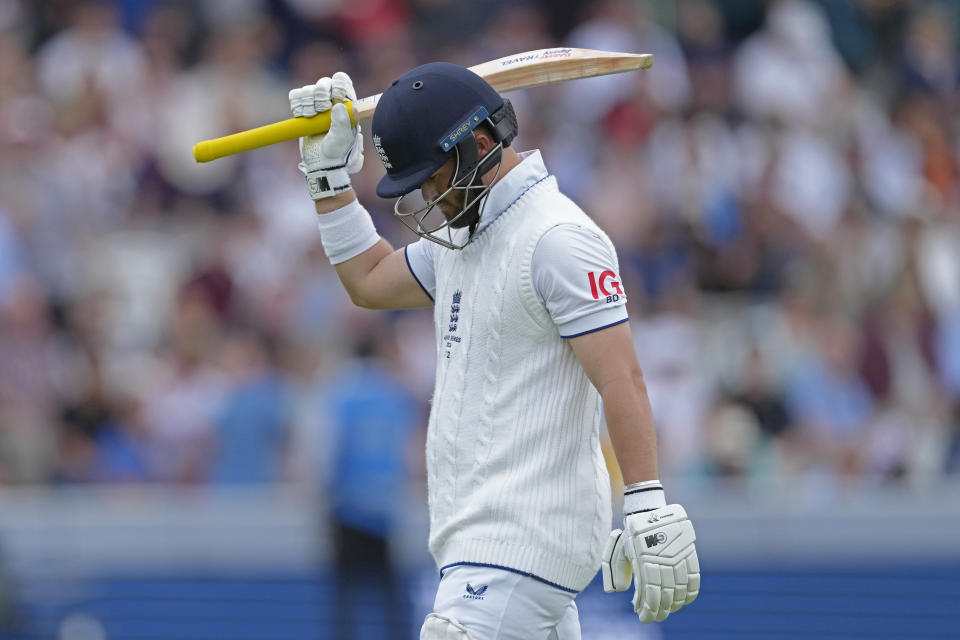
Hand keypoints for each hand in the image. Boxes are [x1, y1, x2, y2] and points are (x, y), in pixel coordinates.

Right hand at [288, 72, 363, 199]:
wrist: (321, 164)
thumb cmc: (337, 153)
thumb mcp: (343, 139)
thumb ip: (343, 123)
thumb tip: (338, 106)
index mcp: (346, 105)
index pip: (342, 81)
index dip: (337, 85)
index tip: (334, 97)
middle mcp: (332, 102)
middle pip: (324, 82)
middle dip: (320, 94)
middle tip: (321, 110)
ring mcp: (316, 105)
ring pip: (308, 89)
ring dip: (307, 102)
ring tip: (310, 117)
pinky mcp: (302, 109)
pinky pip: (295, 95)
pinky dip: (296, 104)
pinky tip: (301, 115)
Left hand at [601, 504, 699, 622]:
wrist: (651, 509)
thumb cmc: (633, 532)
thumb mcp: (621, 548)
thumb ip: (618, 570)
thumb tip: (619, 590)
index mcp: (644, 561)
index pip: (649, 593)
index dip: (648, 609)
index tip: (644, 617)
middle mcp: (663, 561)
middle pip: (665, 595)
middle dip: (660, 610)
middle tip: (655, 617)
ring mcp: (678, 557)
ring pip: (680, 589)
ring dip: (674, 604)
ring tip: (668, 610)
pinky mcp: (689, 553)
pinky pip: (693, 577)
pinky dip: (690, 592)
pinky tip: (684, 601)